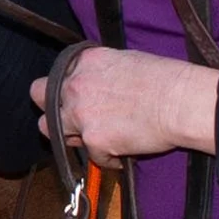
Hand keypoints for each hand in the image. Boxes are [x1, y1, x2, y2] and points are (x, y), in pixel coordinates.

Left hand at [30, 48, 218, 166]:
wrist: (180, 101)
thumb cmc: (164, 79)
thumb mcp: (123, 60)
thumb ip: (98, 71)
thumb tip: (95, 83)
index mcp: (82, 62)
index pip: (54, 74)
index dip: (63, 88)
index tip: (75, 98)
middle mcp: (74, 85)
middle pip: (38, 97)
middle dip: (51, 108)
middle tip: (71, 120)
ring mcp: (81, 114)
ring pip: (50, 131)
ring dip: (71, 136)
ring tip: (95, 139)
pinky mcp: (94, 140)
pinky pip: (92, 156)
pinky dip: (108, 158)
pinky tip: (125, 152)